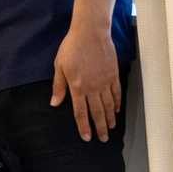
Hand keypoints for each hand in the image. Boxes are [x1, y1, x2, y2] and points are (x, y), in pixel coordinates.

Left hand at [51, 21, 120, 141]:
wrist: (91, 32)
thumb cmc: (72, 47)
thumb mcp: (59, 66)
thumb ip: (58, 86)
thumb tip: (54, 103)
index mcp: (78, 87)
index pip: (81, 112)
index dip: (84, 126)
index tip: (87, 137)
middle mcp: (93, 88)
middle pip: (97, 112)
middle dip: (100, 127)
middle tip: (102, 139)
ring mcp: (105, 82)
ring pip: (109, 105)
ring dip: (110, 118)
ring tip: (111, 128)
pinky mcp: (113, 75)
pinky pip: (117, 93)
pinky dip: (117, 103)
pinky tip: (117, 110)